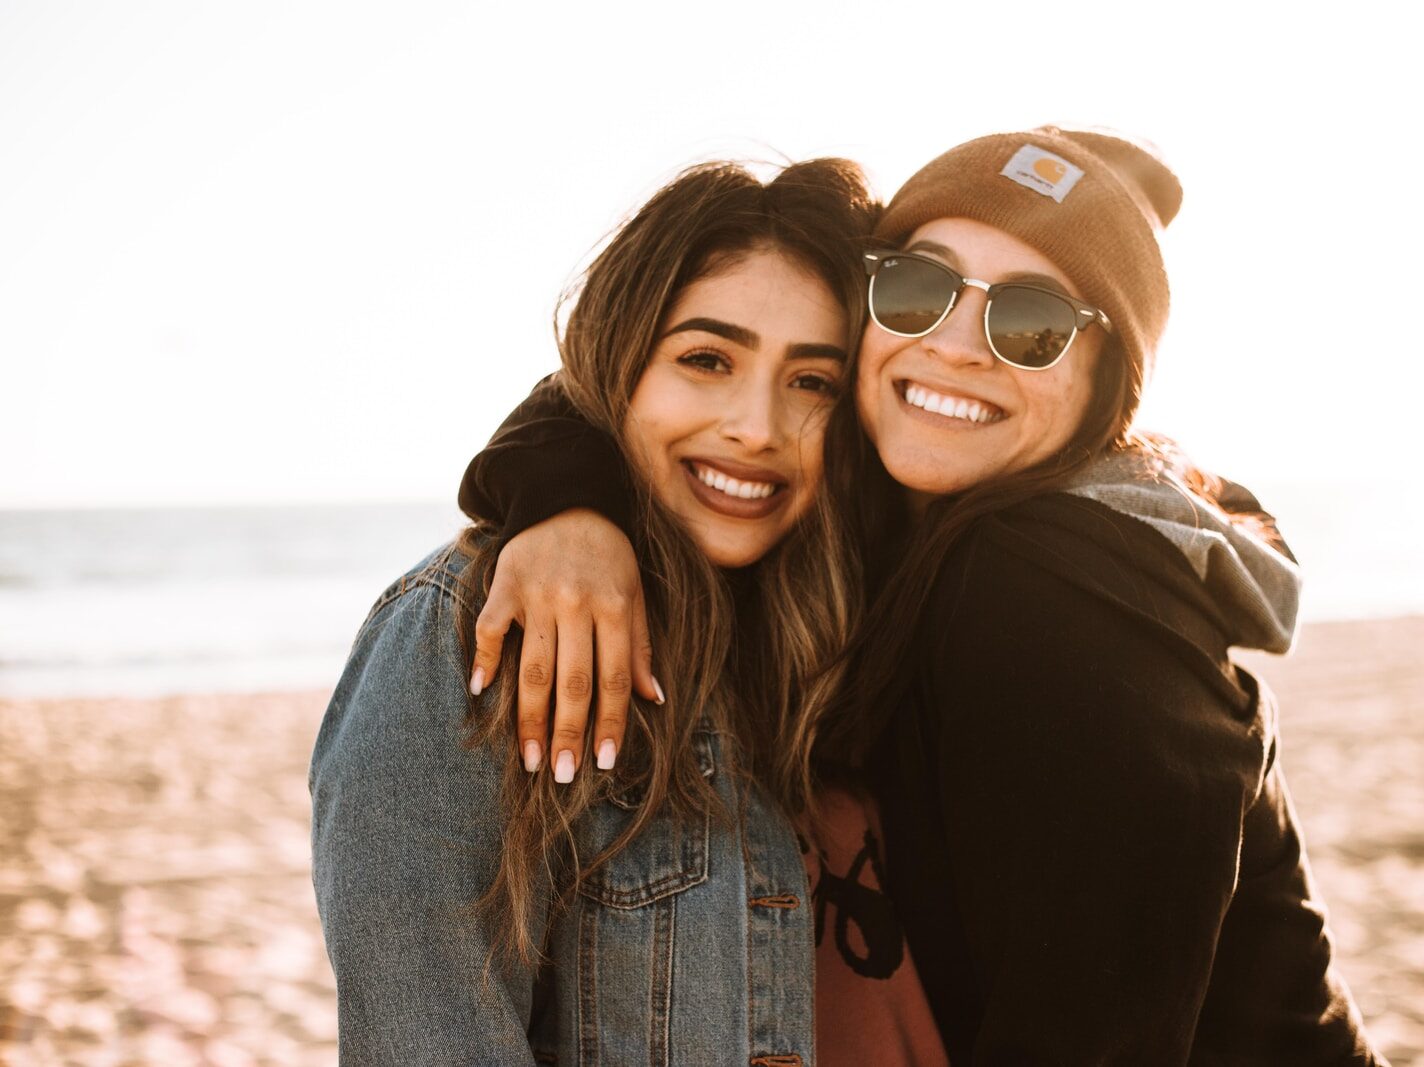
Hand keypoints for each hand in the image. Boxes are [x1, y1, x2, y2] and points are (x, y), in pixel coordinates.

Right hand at [470, 510, 660, 782]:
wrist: (566, 497)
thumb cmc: (607, 554)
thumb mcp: (634, 592)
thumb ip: (640, 645)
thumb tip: (653, 699)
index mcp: (613, 607)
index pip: (613, 678)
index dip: (610, 723)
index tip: (604, 762)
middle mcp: (576, 604)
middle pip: (572, 681)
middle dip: (568, 733)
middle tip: (562, 775)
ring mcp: (537, 595)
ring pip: (532, 667)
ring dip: (529, 717)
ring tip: (529, 758)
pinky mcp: (504, 585)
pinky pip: (489, 628)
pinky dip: (483, 659)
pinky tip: (481, 693)